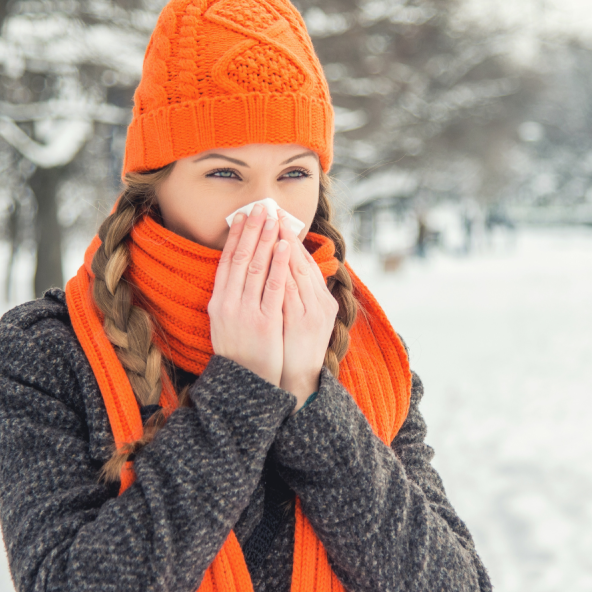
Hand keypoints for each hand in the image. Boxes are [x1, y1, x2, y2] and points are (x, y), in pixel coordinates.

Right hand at [209, 203, 291, 386]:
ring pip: (257, 267)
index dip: (235, 237)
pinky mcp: (265, 321)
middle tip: (261, 207)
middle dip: (252, 230)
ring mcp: (246, 312)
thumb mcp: (225, 324)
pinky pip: (274, 287)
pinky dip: (279, 264)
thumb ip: (229, 299)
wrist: (245, 384)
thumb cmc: (240, 353)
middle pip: (241, 259)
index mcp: (217, 302)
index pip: (226, 262)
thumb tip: (236, 273)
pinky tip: (284, 246)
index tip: (243, 216)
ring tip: (274, 219)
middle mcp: (228, 303)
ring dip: (266, 240)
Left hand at [279, 224, 339, 412]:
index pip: (303, 261)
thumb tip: (286, 268)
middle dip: (284, 235)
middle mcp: (320, 302)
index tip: (276, 216)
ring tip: (271, 224)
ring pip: (298, 272)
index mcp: (320, 299)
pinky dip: (283, 273)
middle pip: (301, 260)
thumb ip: (298, 294)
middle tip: (271, 211)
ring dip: (283, 247)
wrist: (298, 381)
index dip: (289, 237)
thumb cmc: (296, 348)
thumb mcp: (301, 318)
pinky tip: (276, 256)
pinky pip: (291, 293)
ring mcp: (314, 312)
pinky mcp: (303, 323)